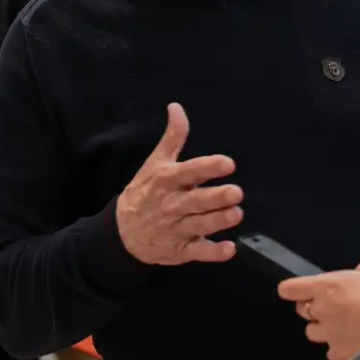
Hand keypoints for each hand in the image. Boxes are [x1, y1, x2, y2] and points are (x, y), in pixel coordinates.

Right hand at [115, 103, 241, 265]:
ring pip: (200, 225)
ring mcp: (176, 229)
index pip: (189, 171)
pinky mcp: (180, 250)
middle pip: (196, 201)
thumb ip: (172, 136)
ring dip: (218, 221)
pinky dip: (213, 253)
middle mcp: (172, 204)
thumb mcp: (155, 162)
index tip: (228, 164)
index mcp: (167, 180)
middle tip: (236, 192)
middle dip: (216, 197)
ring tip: (236, 214)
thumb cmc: (145, 191)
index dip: (208, 167)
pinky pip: (198, 253)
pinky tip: (229, 249)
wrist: (122, 232)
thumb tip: (176, 106)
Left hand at [278, 259, 359, 359]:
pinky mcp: (339, 353)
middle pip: (301, 311)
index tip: (299, 292)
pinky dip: (338, 349)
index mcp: (325, 287)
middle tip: (332, 307)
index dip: (292, 290)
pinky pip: (331, 352)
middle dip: (313, 308)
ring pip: (312, 332)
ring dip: (323, 329)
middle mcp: (321, 310)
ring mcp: (328, 334)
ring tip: (341, 327)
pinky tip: (352, 344)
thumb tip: (359, 274)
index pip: (290, 289)